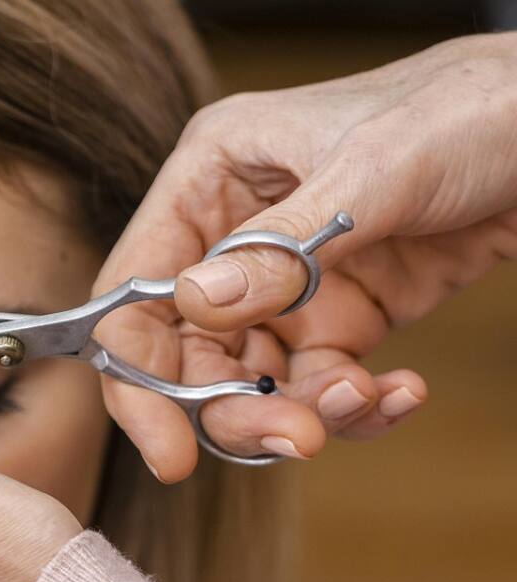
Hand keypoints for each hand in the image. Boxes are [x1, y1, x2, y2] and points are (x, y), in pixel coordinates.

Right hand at [96, 32, 516, 480]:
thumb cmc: (465, 109)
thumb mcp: (372, 170)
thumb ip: (281, 245)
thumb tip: (197, 307)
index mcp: (212, 179)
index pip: (138, 289)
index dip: (137, 374)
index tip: (167, 451)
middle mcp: (235, 236)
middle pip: (191, 352)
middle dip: (234, 409)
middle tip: (295, 440)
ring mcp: (290, 281)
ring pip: (256, 382)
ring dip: (304, 413)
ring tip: (363, 402)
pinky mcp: (345, 314)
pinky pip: (324, 382)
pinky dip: (357, 404)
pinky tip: (401, 391)